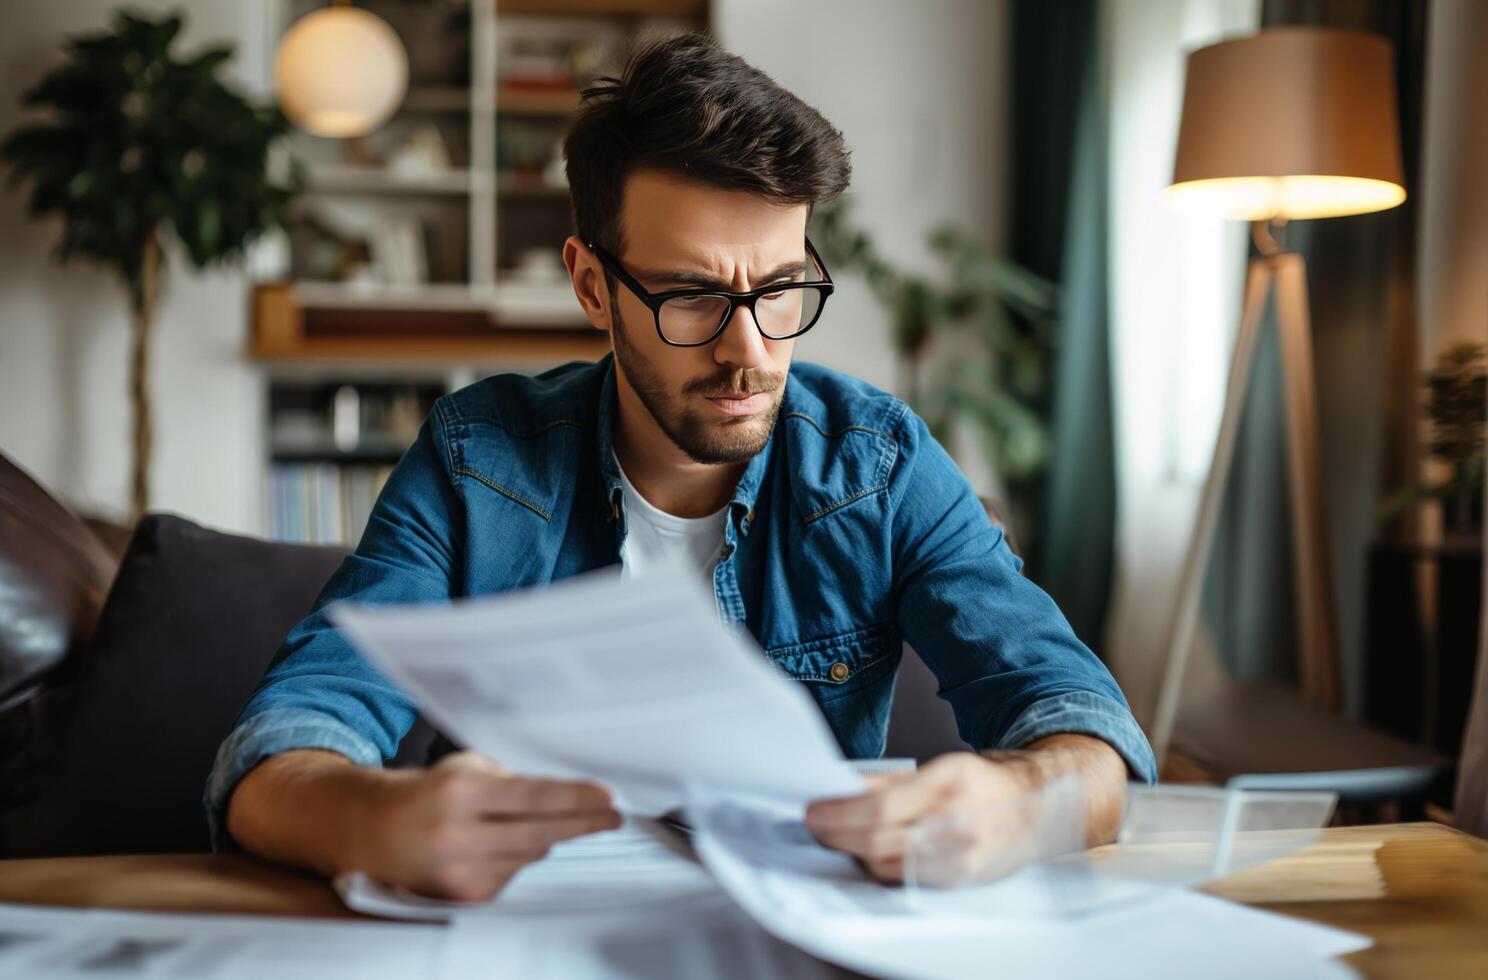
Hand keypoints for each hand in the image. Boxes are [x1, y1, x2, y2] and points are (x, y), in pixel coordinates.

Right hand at [353, 751, 620, 900]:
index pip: (533, 797)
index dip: (576, 800)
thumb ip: (509, 780)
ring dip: (544, 837)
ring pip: (529, 855)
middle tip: (613, 817)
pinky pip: (512, 875)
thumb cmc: (425, 792)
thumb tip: (562, 798)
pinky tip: (498, 844)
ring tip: (533, 823)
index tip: (608, 798)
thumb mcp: (464, 766)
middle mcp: (459, 835)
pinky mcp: (463, 895)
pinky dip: (516, 858)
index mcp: (460, 793)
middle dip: (583, 824)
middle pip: (540, 833)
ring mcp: (460, 870)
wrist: (372, 830)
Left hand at [804, 751, 1040, 883]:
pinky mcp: (957, 880)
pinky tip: (868, 851)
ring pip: (887, 863)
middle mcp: (956, 824)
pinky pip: (905, 877)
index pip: (881, 807)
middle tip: (816, 823)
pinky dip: (879, 864)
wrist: (1035, 811)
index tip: (815, 808)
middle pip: (879, 840)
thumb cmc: (985, 785)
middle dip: (837, 833)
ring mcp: (959, 858)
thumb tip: (844, 787)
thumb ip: (890, 779)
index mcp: (951, 784)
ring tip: (838, 834)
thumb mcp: (941, 765)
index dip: (840, 812)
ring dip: (853, 850)